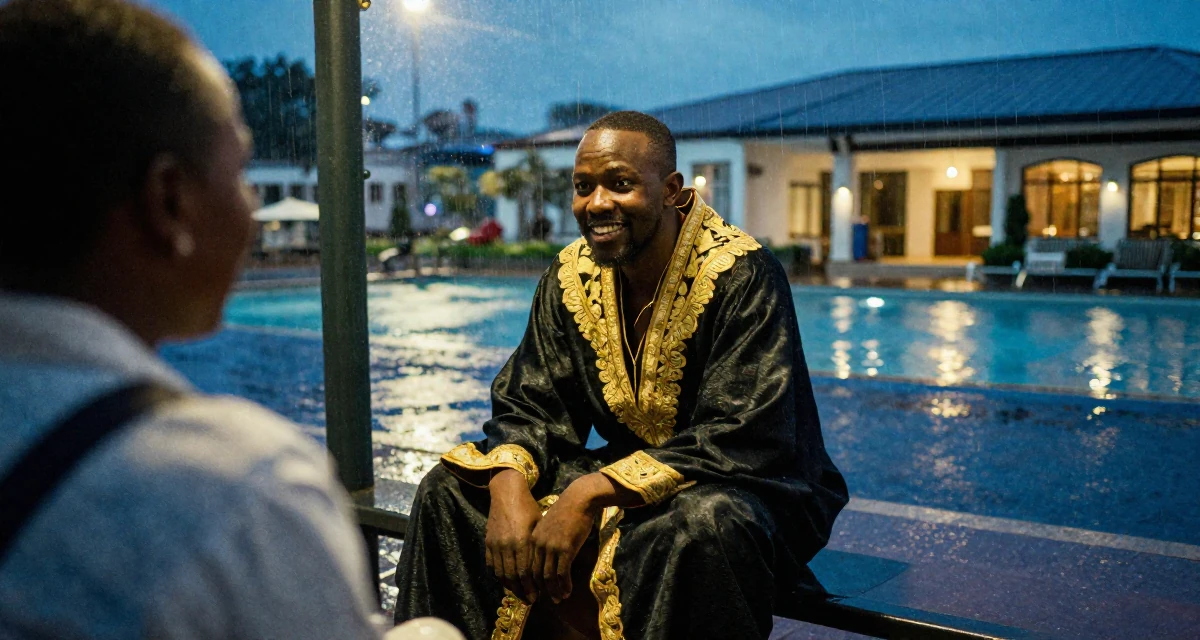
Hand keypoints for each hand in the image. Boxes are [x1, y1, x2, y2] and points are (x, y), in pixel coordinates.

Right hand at [485, 469, 541, 600]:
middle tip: (529, 600)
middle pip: (512, 576)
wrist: (507, 493)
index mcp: (521, 541)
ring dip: (510, 587)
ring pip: (501, 573)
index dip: (531, 586)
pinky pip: (492, 565)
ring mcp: (495, 544)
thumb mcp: (539, 525)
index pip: (525, 572)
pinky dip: (499, 576)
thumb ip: (538, 546)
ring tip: (519, 594)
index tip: (538, 596)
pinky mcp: (488, 542)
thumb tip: (546, 567)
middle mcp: (507, 545)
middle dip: (521, 591)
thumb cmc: (528, 507)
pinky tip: (508, 581)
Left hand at [530, 482, 602, 602]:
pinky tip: (568, 591)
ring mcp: (551, 547)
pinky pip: (562, 573)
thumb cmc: (566, 511)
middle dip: (541, 591)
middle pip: (535, 574)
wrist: (578, 500)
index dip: (531, 582)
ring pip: (548, 577)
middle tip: (548, 600)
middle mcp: (538, 545)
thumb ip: (545, 541)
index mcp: (532, 539)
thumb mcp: (549, 526)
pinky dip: (565, 585)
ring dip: (554, 591)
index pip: (527, 566)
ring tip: (560, 599)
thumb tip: (547, 557)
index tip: (536, 591)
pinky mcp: (565, 549)